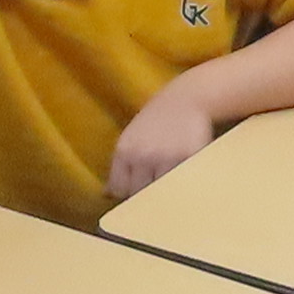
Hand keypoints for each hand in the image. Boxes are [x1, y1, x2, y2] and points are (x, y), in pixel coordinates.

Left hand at [106, 82, 219, 201]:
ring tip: (171, 180)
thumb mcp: (131, 137)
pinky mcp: (187, 158)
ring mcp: (165, 157)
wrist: (187, 98)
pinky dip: (182, 183)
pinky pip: (182, 182)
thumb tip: (107, 195)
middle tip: (156, 185)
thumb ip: (120, 166)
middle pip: (139, 193)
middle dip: (146, 194)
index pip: (119, 188)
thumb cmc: (157, 120)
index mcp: (124, 150)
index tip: (137, 190)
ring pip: (161, 191)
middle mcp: (142, 155)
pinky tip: (184, 174)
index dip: (127, 192)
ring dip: (165, 190)